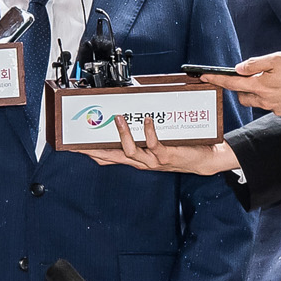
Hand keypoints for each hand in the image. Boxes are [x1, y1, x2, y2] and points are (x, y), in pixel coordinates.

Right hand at [84, 116, 240, 176]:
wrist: (204, 159)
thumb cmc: (180, 149)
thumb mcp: (155, 145)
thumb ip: (141, 136)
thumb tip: (129, 120)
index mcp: (137, 159)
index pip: (108, 158)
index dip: (92, 153)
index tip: (77, 146)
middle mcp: (142, 162)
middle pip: (113, 157)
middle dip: (97, 148)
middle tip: (84, 138)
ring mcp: (153, 160)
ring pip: (131, 151)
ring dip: (123, 134)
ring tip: (118, 118)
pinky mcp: (167, 156)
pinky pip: (154, 144)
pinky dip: (149, 132)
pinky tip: (146, 120)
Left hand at [204, 50, 280, 118]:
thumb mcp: (278, 59)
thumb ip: (256, 64)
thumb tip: (239, 68)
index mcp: (260, 85)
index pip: (232, 82)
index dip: (216, 79)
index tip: (204, 76)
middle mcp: (265, 100)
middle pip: (243, 95)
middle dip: (240, 87)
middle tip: (251, 76)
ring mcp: (275, 108)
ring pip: (257, 101)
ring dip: (258, 93)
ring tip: (273, 81)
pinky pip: (272, 105)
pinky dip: (274, 98)